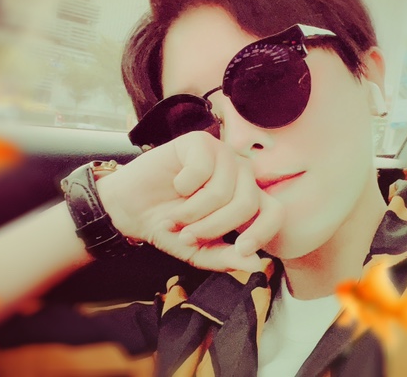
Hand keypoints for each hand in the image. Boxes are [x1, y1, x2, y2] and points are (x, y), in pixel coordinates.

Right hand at [98, 131, 282, 271]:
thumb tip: (255, 264)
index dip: (262, 232)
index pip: (274, 212)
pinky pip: (201, 171)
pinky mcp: (201, 142)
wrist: (132, 209)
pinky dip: (183, 186)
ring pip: (222, 191)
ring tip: (176, 216)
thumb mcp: (199, 252)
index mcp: (249, 200)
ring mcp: (223, 156)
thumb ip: (226, 258)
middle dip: (212, 227)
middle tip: (186, 235)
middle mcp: (241, 175)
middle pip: (246, 204)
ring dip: (192, 212)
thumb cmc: (170, 228)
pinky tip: (175, 185)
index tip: (241, 249)